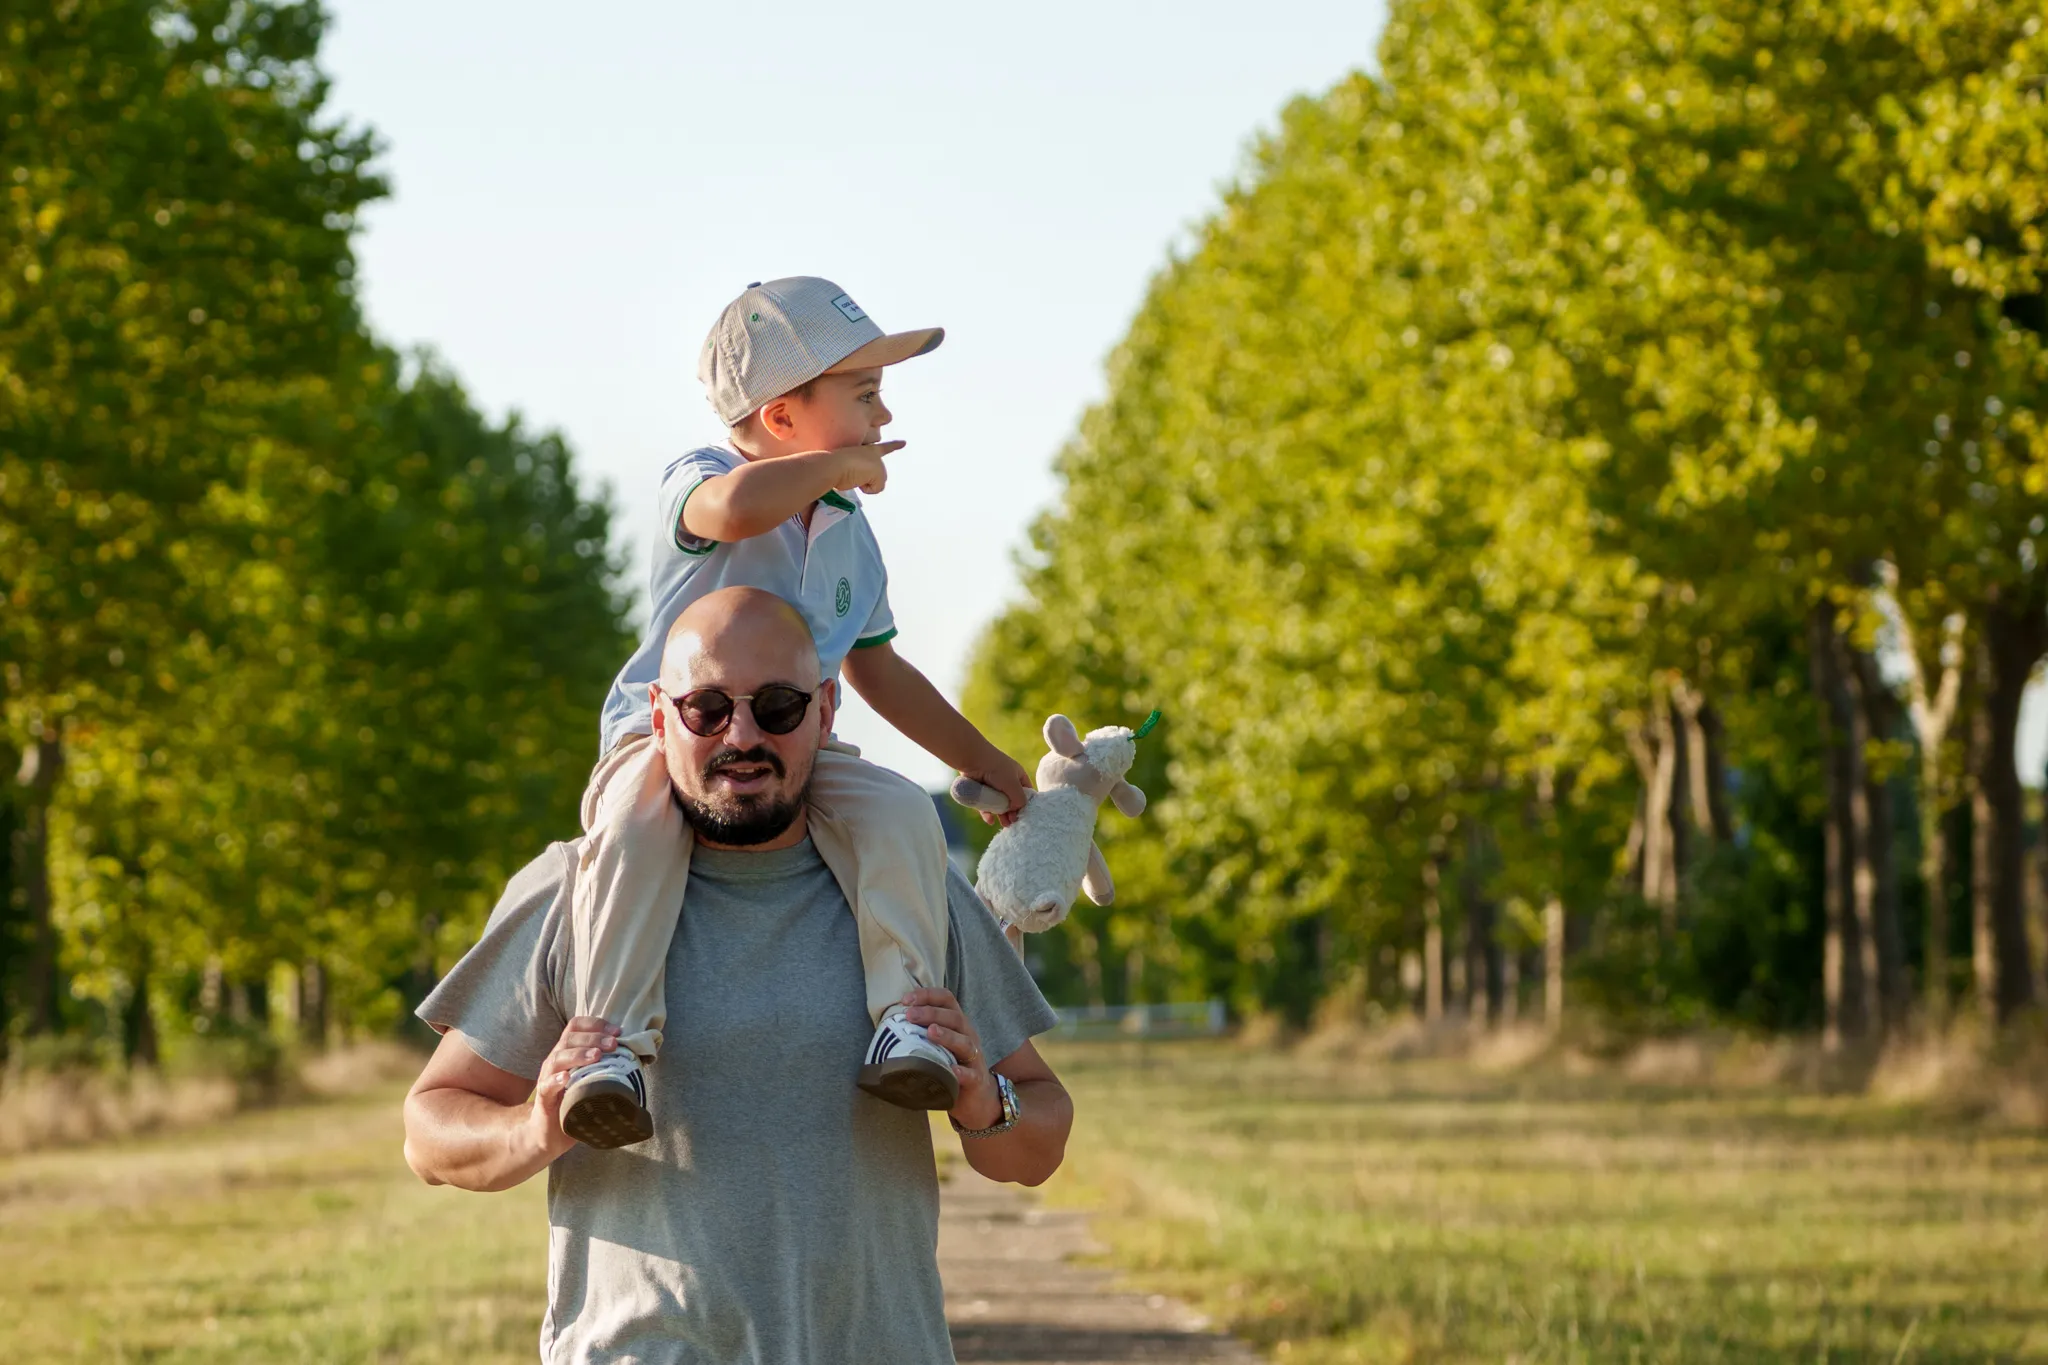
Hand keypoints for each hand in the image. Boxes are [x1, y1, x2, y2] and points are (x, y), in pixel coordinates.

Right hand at [526, 1014, 620, 1156]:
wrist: (549, 1135)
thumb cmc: (576, 1104)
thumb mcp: (593, 1082)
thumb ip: (609, 1069)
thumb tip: (640, 1060)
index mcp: (568, 1052)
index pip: (576, 1027)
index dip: (596, 1024)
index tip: (618, 1031)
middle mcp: (555, 1061)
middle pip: (569, 1038)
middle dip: (594, 1037)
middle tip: (613, 1044)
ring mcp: (547, 1079)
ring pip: (557, 1058)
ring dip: (578, 1054)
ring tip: (596, 1056)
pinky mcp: (543, 1099)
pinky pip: (546, 1086)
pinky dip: (556, 1080)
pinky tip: (566, 1077)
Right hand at [826, 440, 904, 495]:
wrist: (832, 464)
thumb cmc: (831, 465)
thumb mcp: (846, 466)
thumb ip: (858, 471)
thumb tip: (864, 482)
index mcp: (865, 448)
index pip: (882, 447)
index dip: (894, 446)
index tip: (904, 443)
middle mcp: (874, 453)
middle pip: (877, 475)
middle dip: (868, 479)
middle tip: (852, 472)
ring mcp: (878, 462)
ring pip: (876, 483)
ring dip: (864, 484)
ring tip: (852, 474)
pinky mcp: (880, 472)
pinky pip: (875, 489)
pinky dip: (866, 489)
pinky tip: (857, 480)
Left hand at [901, 987, 1002, 1130]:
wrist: (975, 1098)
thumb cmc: (949, 1066)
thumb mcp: (936, 1046)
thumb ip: (919, 1034)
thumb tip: (888, 1026)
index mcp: (956, 1024)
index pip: (946, 999)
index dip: (927, 995)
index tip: (905, 1000)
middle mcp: (967, 1035)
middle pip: (954, 1017)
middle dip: (931, 1013)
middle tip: (910, 1015)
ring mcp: (974, 1058)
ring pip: (964, 1042)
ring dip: (947, 1035)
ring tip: (931, 1032)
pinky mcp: (977, 1080)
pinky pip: (972, 1074)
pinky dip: (962, 1072)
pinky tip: (952, 1071)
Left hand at [964, 749, 1032, 827]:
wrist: (972, 759)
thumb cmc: (996, 769)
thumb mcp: (1013, 784)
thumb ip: (1019, 799)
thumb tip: (1017, 811)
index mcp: (1018, 777)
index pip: (1026, 793)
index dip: (1026, 804)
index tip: (1025, 816)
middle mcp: (1006, 782)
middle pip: (1012, 801)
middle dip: (1013, 813)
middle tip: (1012, 822)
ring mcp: (993, 787)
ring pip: (998, 805)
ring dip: (1002, 815)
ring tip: (1004, 825)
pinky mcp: (981, 791)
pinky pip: (985, 805)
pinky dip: (987, 813)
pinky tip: (989, 820)